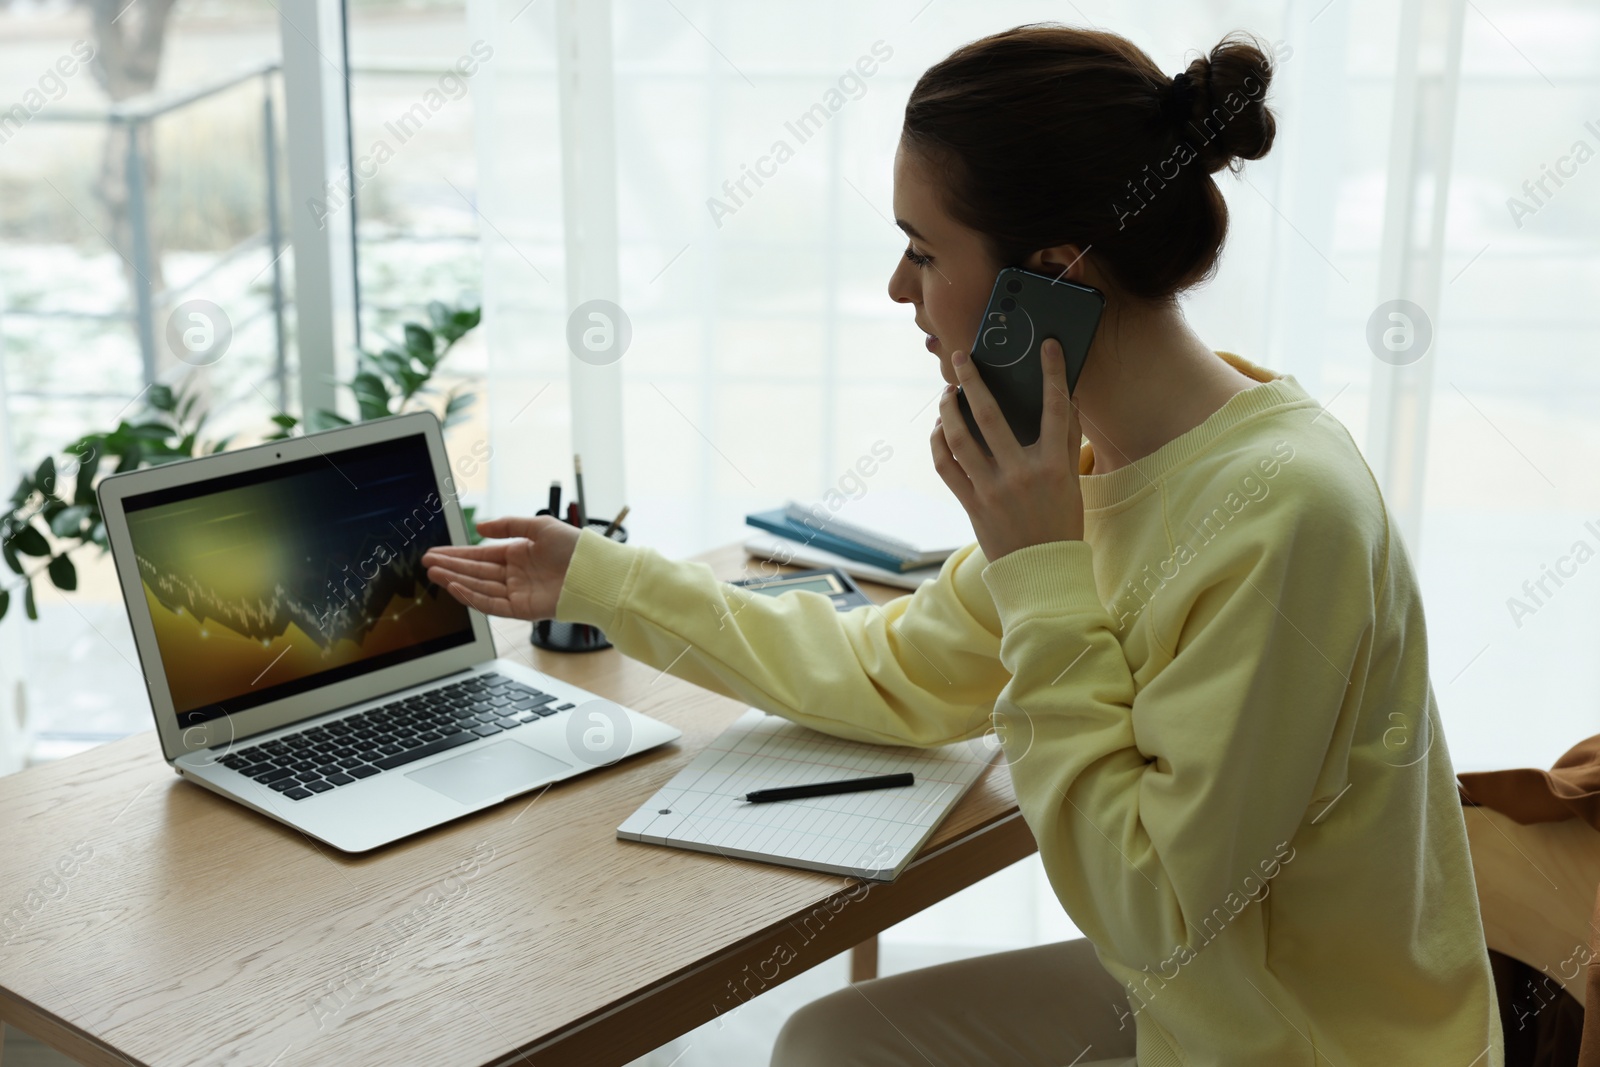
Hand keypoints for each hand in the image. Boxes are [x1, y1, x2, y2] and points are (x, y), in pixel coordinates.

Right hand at [422, 515, 581, 620]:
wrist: (595, 571)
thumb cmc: (574, 547)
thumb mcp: (539, 526)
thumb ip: (508, 526)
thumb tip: (479, 528)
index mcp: (519, 555)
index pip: (481, 556)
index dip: (458, 554)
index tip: (436, 552)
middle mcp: (515, 575)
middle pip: (476, 572)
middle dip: (450, 567)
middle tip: (426, 563)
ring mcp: (518, 593)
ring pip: (479, 587)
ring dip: (456, 580)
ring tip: (434, 573)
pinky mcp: (522, 609)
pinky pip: (491, 605)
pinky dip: (472, 597)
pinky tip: (455, 587)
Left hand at [931, 338, 1084, 559]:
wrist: (1041, 571)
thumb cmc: (1060, 524)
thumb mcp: (1072, 483)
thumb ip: (1068, 443)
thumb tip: (1067, 401)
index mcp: (1054, 466)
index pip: (1055, 408)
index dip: (1052, 373)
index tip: (1048, 346)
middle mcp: (1021, 474)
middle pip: (990, 416)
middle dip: (973, 381)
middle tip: (961, 358)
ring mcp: (992, 490)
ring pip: (959, 439)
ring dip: (949, 410)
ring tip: (947, 392)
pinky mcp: (971, 504)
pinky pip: (946, 467)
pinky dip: (939, 444)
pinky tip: (941, 428)